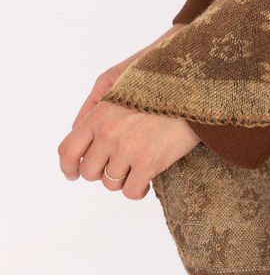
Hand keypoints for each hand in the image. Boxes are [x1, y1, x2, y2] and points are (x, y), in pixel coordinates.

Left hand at [58, 26, 201, 199]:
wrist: (197, 88)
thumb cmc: (162, 82)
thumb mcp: (123, 84)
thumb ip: (97, 108)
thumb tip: (79, 134)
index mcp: (100, 113)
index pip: (68, 150)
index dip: (68, 167)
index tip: (73, 173)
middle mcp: (109, 133)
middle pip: (89, 172)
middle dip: (100, 173)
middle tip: (116, 167)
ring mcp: (128, 150)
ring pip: (110, 183)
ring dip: (122, 180)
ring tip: (136, 169)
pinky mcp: (150, 163)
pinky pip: (131, 191)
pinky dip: (137, 190)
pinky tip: (146, 180)